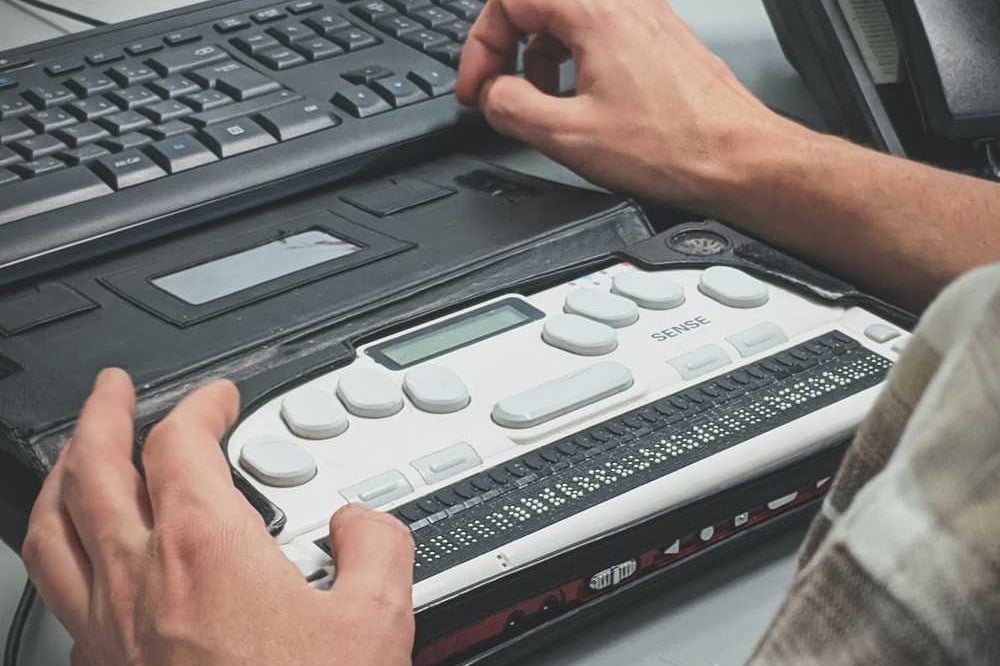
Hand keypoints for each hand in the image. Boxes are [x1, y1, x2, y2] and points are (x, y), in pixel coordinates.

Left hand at [22, 368, 414, 665]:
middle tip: (115, 388)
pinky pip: (58, 591)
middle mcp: (140, 582)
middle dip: (104, 415)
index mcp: (205, 551)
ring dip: (65, 474)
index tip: (220, 399)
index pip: (181, 444)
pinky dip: (64, 550)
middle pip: (94, 469)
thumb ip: (378, 545)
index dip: (201, 406)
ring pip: (54, 528)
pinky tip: (84, 558)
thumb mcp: (378, 621)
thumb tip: (361, 521)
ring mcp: (106, 630)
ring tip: (80, 453)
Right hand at [457, 0, 799, 209]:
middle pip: (538, 4)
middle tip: (499, 92)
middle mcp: (624, 3)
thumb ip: (511, 108)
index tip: (479, 87)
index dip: (481, 46)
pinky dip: (574, 60)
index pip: (509, 0)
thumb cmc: (676, 147)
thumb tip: (492, 95)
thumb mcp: (569, 137)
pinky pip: (599, 33)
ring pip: (568, 17)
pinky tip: (580, 102)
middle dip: (508, 49)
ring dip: (540, 56)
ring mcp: (645, 18)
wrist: (740, 160)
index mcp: (596, 12)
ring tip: (542, 102)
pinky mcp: (659, 40)